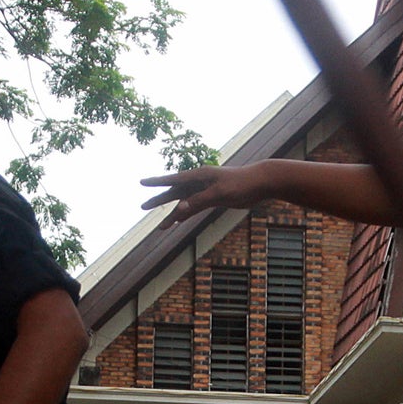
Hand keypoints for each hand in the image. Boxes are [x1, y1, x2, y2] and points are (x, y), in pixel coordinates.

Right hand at [140, 164, 261, 225]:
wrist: (260, 183)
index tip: (142, 182)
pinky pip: (195, 208)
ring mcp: (206, 191)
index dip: (157, 182)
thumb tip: (179, 209)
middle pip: (174, 192)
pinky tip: (178, 223)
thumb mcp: (218, 193)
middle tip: (142, 206)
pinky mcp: (213, 199)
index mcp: (199, 175)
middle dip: (159, 200)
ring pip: (185, 204)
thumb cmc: (241, 184)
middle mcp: (199, 182)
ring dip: (173, 215)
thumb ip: (198, 200)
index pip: (173, 179)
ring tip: (161, 228)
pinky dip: (187, 216)